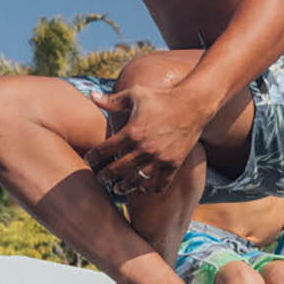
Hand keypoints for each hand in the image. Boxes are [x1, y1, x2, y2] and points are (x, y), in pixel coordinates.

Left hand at [86, 84, 209, 192]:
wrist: (193, 104)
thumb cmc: (162, 97)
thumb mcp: (135, 94)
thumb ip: (112, 100)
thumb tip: (91, 95)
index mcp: (132, 131)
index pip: (105, 150)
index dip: (94, 157)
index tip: (90, 160)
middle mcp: (144, 148)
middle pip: (117, 169)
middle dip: (105, 175)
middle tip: (100, 178)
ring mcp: (160, 158)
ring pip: (136, 180)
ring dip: (125, 186)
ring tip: (117, 188)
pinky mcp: (174, 164)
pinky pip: (159, 183)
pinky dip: (150, 188)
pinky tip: (142, 188)